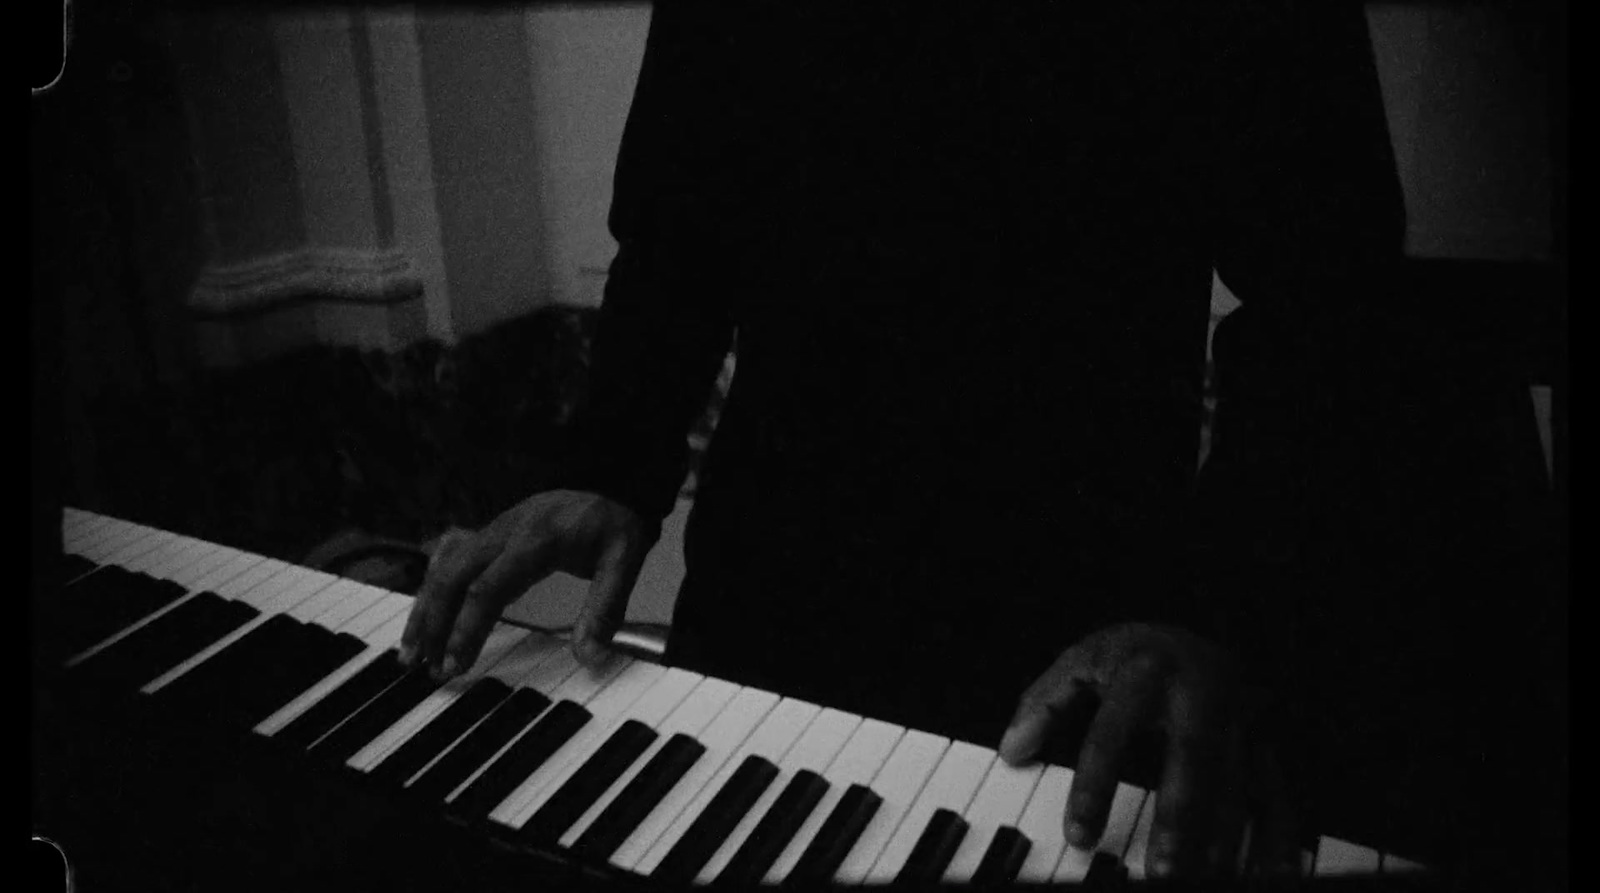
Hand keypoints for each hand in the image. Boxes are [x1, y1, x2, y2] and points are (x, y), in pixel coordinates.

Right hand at [399, 490, 657, 679]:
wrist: (610, 483)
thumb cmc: (613, 525)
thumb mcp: (624, 562)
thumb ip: (605, 610)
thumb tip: (589, 658)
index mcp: (535, 539)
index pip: (487, 588)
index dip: (466, 628)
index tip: (454, 664)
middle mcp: (504, 532)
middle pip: (451, 576)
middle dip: (432, 623)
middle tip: (425, 667)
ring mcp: (491, 531)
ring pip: (442, 567)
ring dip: (424, 610)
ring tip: (411, 652)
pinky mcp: (488, 535)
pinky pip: (448, 559)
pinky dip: (431, 588)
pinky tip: (422, 615)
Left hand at [999, 623, 1298, 878]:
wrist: (1201, 628)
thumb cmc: (1135, 656)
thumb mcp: (1083, 661)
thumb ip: (1045, 702)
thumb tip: (1013, 750)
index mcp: (1146, 669)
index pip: (1112, 732)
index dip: (1094, 786)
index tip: (1078, 835)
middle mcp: (1199, 692)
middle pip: (1192, 758)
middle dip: (1180, 817)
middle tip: (1161, 870)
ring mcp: (1241, 716)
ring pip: (1239, 781)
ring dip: (1223, 837)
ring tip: (1200, 878)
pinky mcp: (1269, 742)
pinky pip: (1277, 794)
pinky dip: (1275, 839)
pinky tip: (1265, 876)